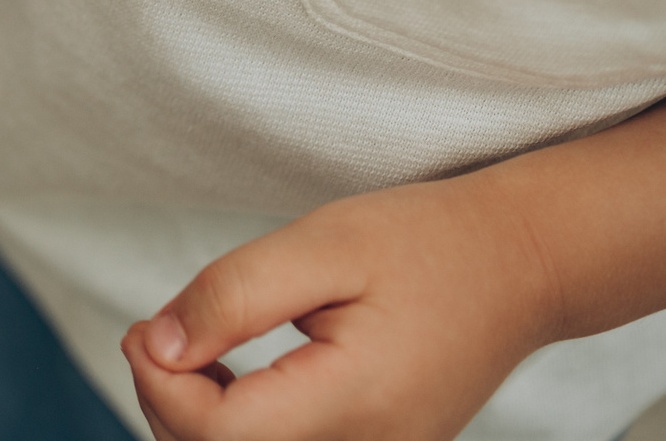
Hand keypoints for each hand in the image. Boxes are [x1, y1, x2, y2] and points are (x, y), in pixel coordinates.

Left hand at [121, 177, 558, 440]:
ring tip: (194, 345)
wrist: (519, 267)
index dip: (159, 383)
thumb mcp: (322, 243)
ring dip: (197, 418)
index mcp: (355, 403)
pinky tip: (227, 374)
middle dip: (167, 401)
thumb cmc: (426, 244)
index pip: (216, 434)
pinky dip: (234, 427)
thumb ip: (233, 296)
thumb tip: (158, 346)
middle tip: (159, 330)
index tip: (145, 327)